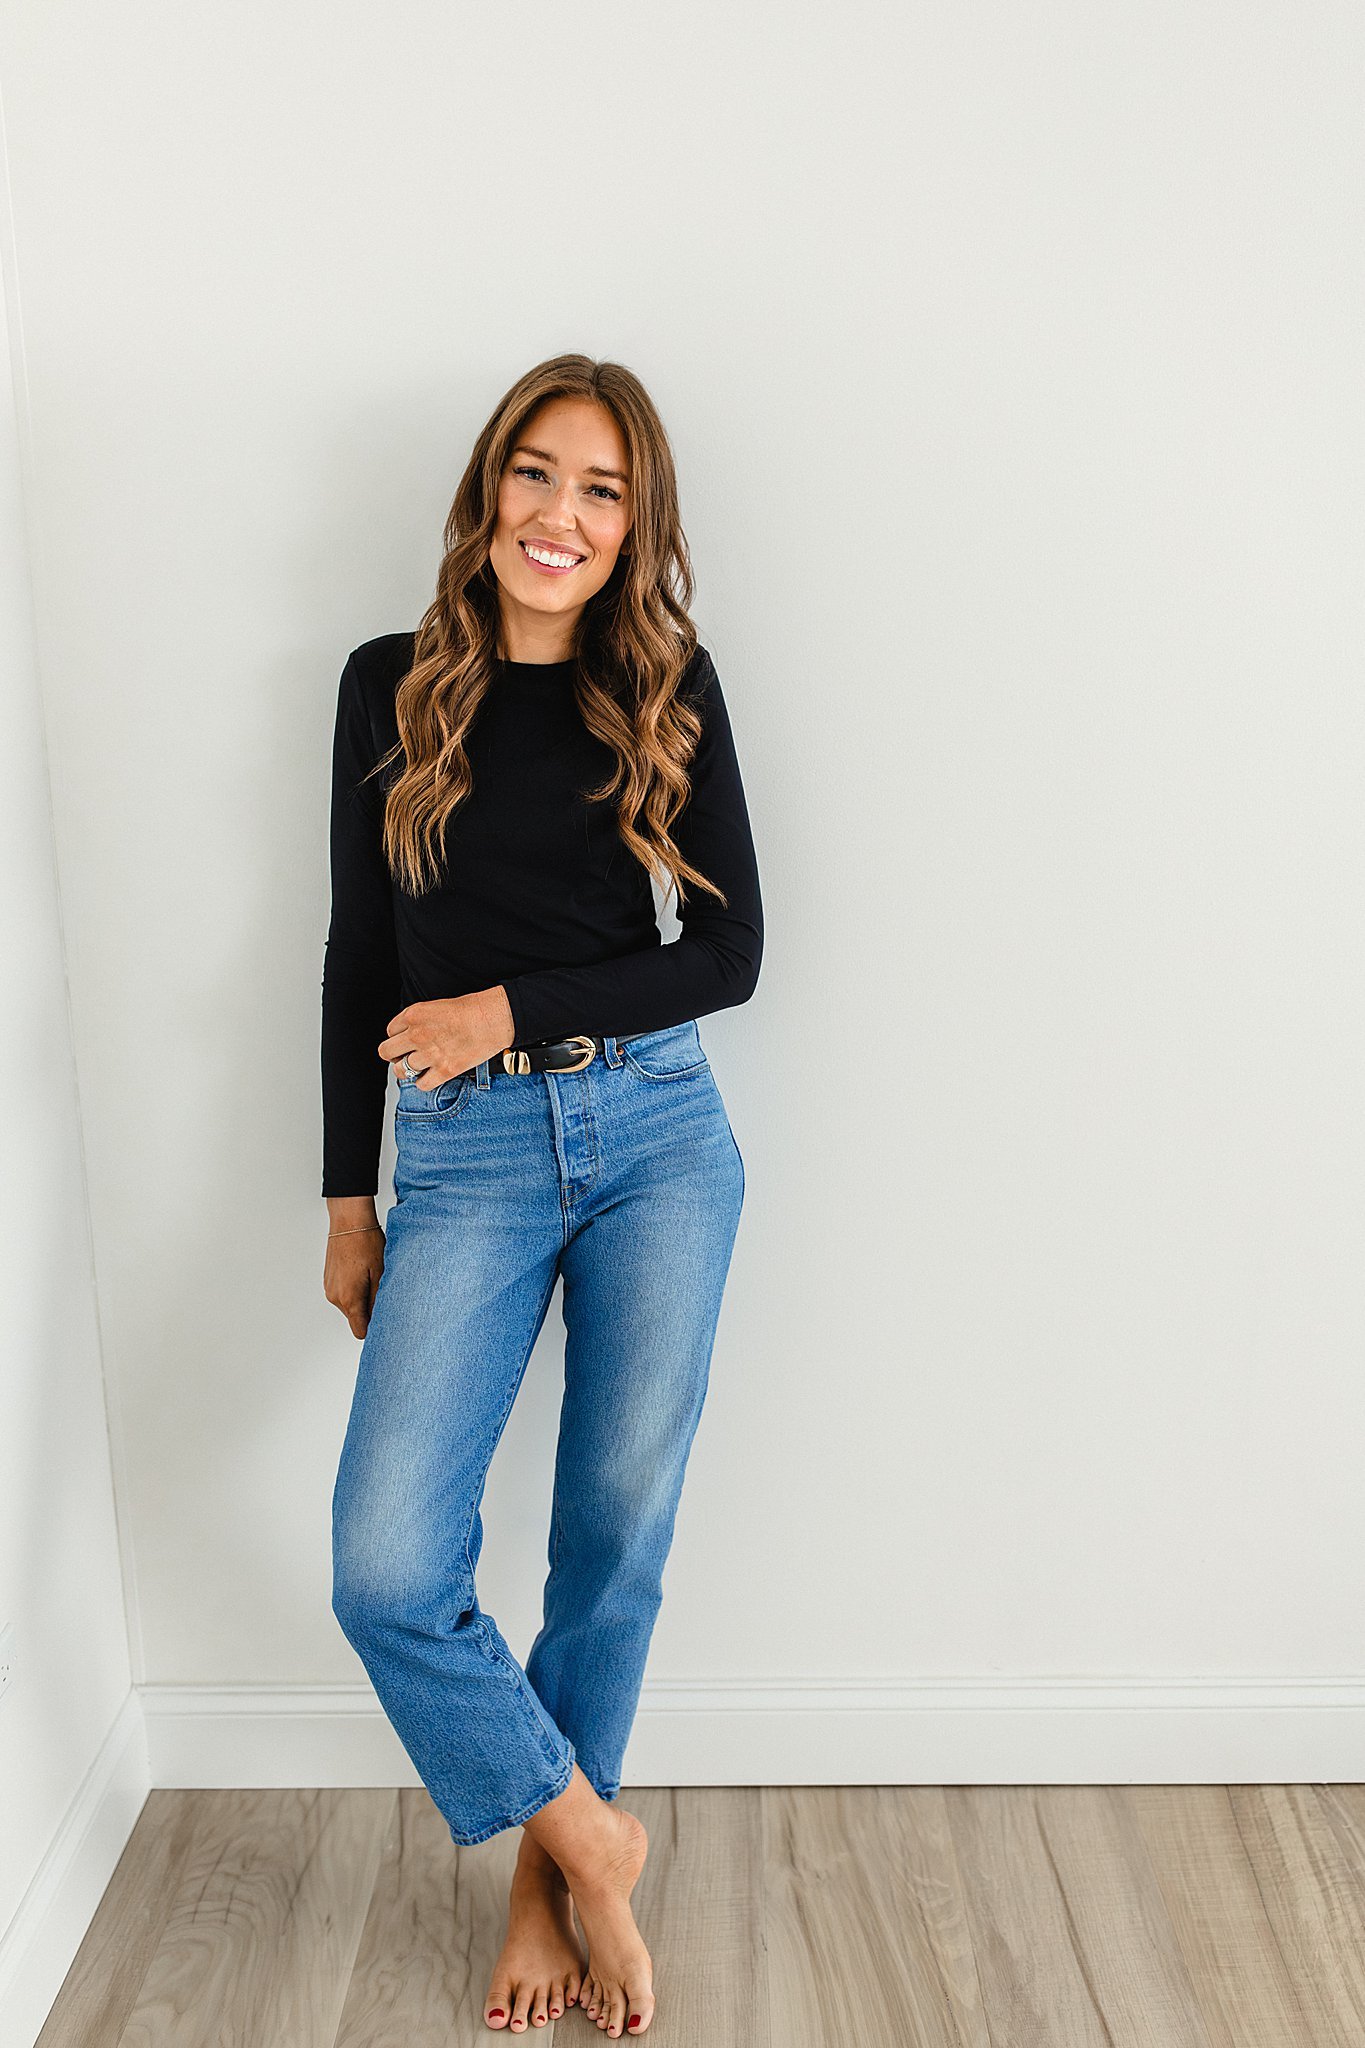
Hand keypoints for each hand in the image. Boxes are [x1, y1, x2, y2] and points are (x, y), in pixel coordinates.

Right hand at [324, 1203, 385, 1338]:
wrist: (348, 1220)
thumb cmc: (366, 1242)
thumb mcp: (380, 1273)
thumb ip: (379, 1300)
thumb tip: (381, 1318)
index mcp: (349, 1298)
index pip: (360, 1331)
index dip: (374, 1329)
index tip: (385, 1322)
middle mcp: (335, 1297)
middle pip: (356, 1318)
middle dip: (370, 1310)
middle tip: (383, 1290)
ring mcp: (330, 1288)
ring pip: (350, 1306)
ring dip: (362, 1298)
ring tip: (372, 1277)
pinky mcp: (329, 1280)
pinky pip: (343, 1294)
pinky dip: (354, 1289)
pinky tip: (362, 1272)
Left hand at [379, 986, 514, 1089]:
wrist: (494, 1019)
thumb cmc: (473, 1008)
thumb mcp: (437, 1005)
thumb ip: (419, 1020)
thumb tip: (411, 1033)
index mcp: (414, 1015)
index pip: (390, 1030)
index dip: (398, 1035)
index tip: (405, 1039)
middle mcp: (417, 1035)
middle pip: (386, 1052)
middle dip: (394, 1054)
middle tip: (402, 1055)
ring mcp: (429, 1055)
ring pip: (401, 1071)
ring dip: (407, 1070)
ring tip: (417, 1067)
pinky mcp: (444, 1071)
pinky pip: (421, 1085)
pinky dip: (423, 1082)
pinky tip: (430, 1076)